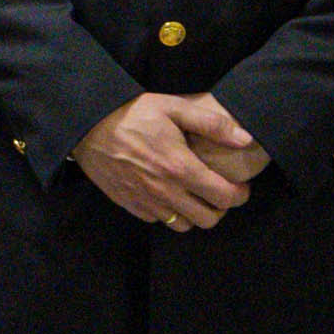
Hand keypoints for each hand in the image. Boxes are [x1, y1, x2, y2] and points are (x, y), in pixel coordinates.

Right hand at [75, 91, 261, 231]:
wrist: (88, 126)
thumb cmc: (132, 114)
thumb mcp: (173, 108)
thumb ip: (211, 123)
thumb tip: (245, 138)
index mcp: (180, 168)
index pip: (224, 197)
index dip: (240, 195)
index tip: (240, 187)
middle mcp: (165, 191)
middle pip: (208, 219)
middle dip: (220, 208)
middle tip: (219, 192)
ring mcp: (146, 201)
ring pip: (184, 225)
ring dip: (194, 214)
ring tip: (194, 196)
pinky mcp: (130, 205)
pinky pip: (159, 220)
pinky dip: (169, 212)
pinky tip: (168, 194)